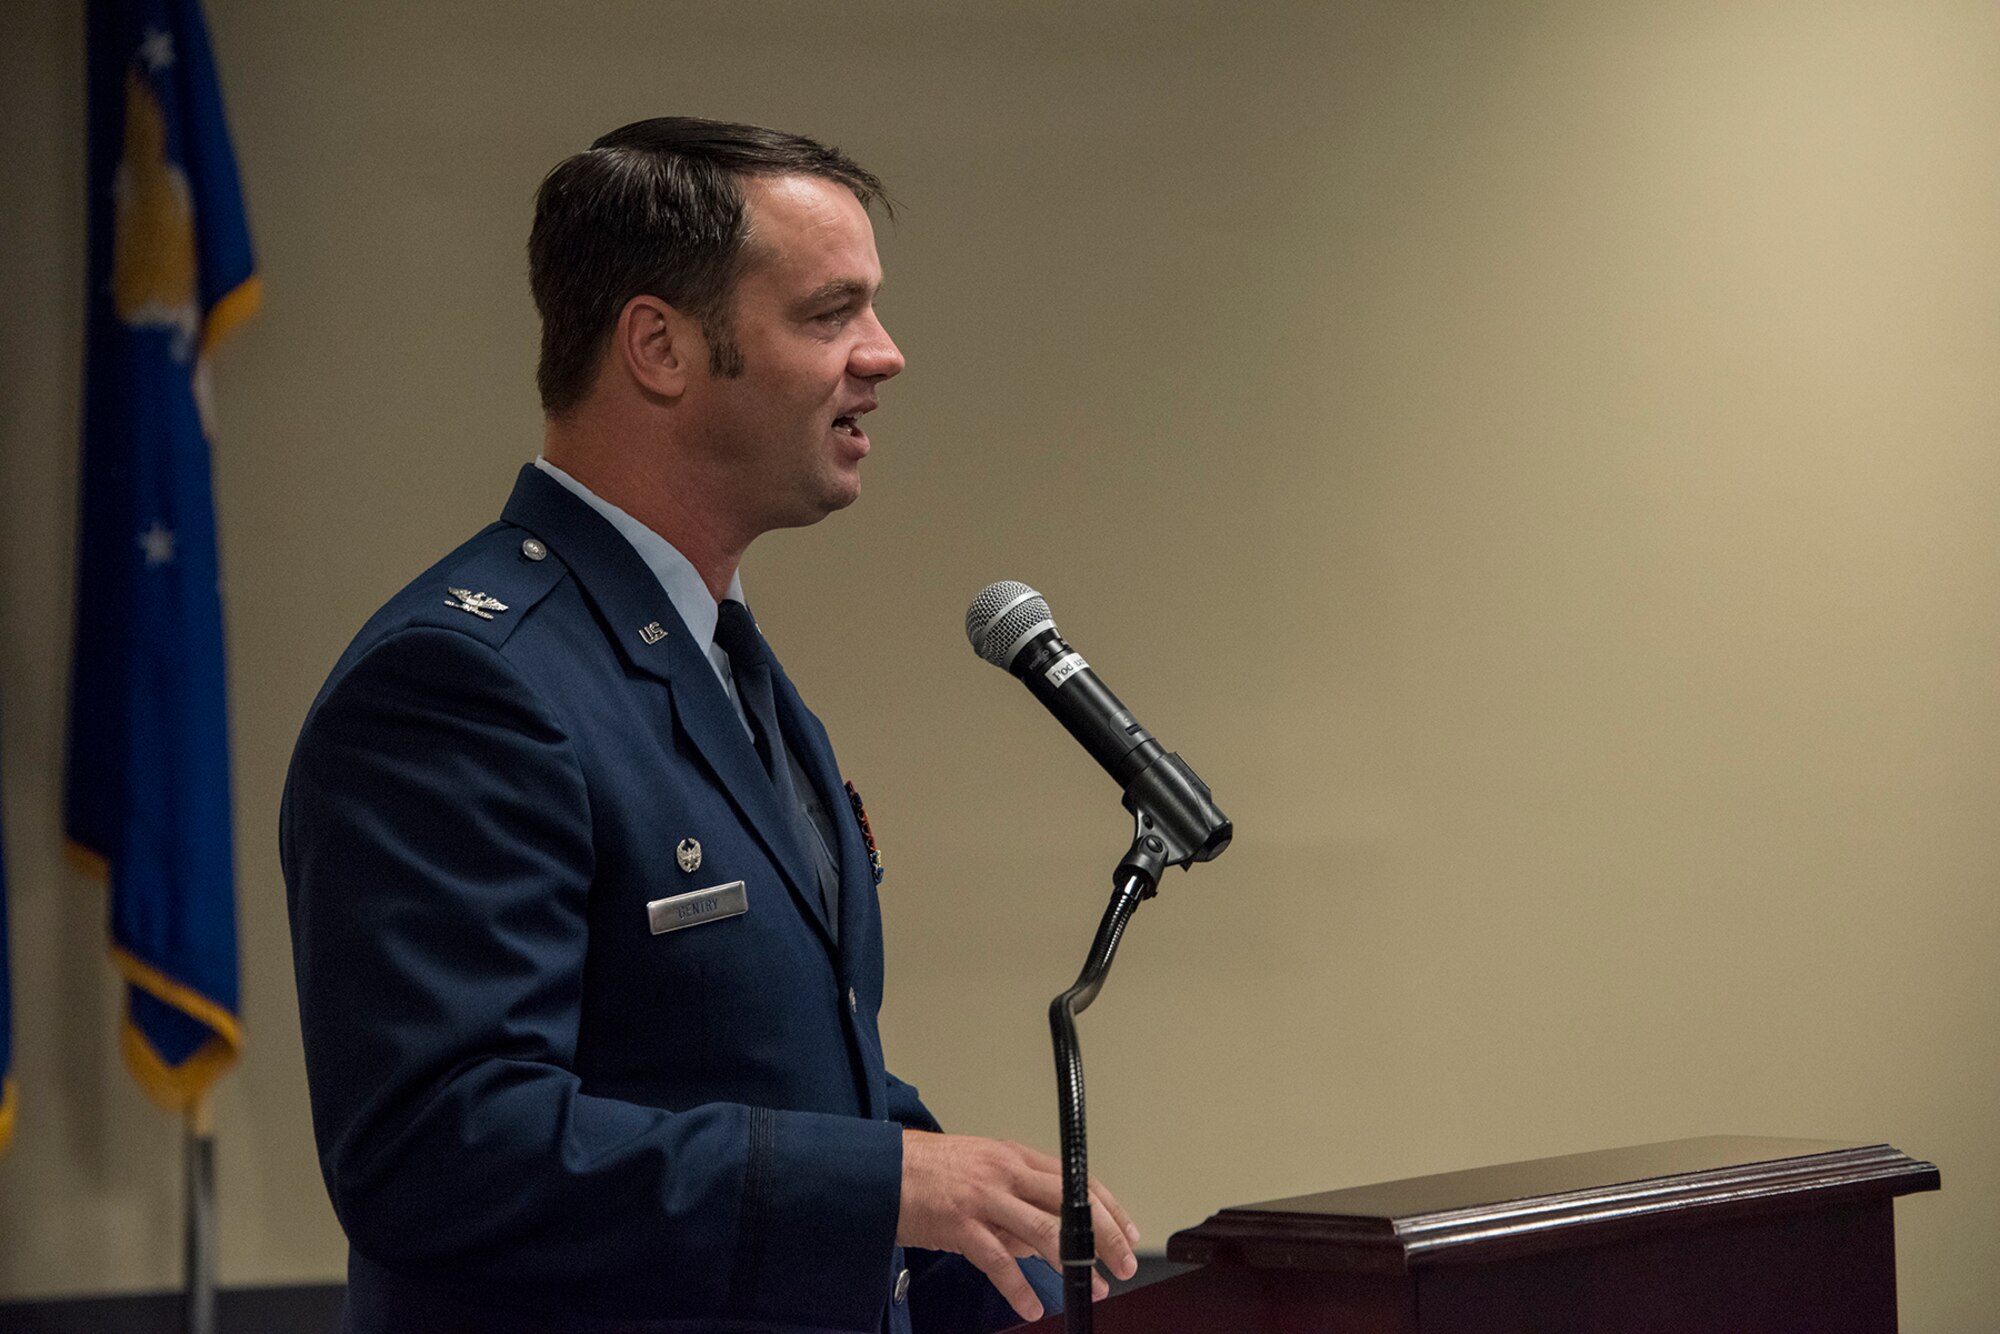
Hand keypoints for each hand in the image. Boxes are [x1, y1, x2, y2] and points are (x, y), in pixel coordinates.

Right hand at [897, 1130, 1139, 1324]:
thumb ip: (1017, 1204)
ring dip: (1073, 1262)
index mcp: (1015, 1157)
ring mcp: (983, 1197)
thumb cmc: (930, 1171)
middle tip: (1123, 1262)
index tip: (1128, 1230)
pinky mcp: (960, 1224)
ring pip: (1042, 1228)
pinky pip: (998, 1260)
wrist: (881, 1169)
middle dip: (1104, 1234)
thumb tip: (1048, 1240)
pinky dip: (1019, 1286)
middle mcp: (1005, 1172)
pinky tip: (1031, 1305)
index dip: (1109, 1206)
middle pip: (1070, 1201)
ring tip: (1092, 1285)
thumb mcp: (983, 1173)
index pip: (1076, 1178)